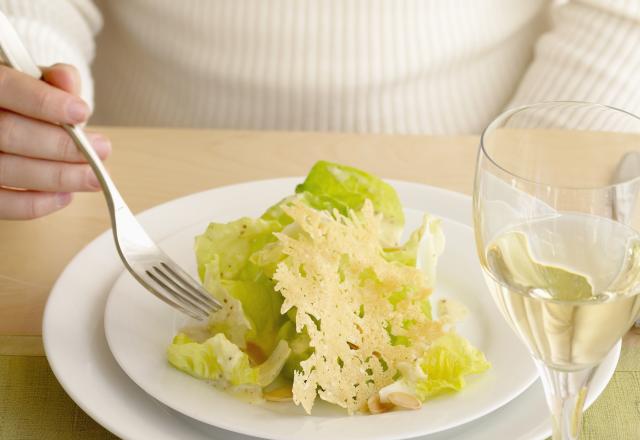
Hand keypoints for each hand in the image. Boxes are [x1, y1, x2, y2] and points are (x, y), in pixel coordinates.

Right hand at [0, 63, 110, 219]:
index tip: (82, 112)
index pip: (6, 88)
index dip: (45, 102)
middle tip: (101, 151)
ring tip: (92, 176)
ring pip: (9, 169)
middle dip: (62, 146)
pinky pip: (3, 203)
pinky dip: (37, 203)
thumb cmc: (20, 104)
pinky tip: (65, 196)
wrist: (2, 121)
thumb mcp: (32, 83)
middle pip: (9, 133)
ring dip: (59, 177)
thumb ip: (51, 82)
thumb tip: (67, 79)